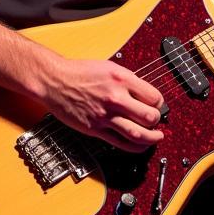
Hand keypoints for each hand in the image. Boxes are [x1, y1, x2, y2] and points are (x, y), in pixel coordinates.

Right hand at [37, 56, 164, 152]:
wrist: (55, 81)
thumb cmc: (79, 72)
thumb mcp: (109, 68)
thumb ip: (127, 80)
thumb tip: (143, 93)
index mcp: (121, 79)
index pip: (153, 97)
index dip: (159, 103)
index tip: (157, 105)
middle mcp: (115, 97)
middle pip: (149, 116)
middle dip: (157, 120)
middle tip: (156, 121)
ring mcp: (105, 115)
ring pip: (137, 134)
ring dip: (152, 138)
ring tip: (157, 137)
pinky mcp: (96, 129)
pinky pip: (120, 143)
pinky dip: (135, 147)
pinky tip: (140, 145)